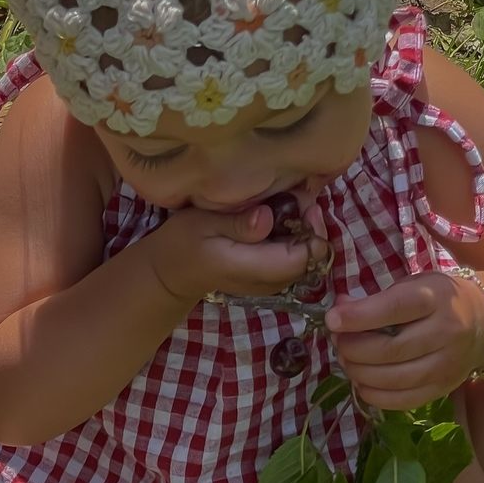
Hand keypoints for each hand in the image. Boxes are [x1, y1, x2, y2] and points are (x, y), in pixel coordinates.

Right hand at [146, 202, 330, 302]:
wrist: (171, 273)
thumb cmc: (183, 244)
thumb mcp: (202, 224)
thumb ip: (237, 224)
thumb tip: (267, 219)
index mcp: (251, 269)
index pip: (303, 258)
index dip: (312, 229)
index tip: (302, 203)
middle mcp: (266, 282)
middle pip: (311, 259)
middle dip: (310, 227)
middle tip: (296, 198)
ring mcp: (268, 284)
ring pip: (305, 259)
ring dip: (302, 231)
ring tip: (286, 205)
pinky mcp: (267, 279)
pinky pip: (293, 259)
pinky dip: (293, 238)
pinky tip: (277, 221)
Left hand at [323, 272, 483, 409]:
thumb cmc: (438, 301)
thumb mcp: (413, 287)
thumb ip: (375, 299)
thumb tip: (337, 310)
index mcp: (436, 298)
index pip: (394, 308)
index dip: (358, 317)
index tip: (332, 320)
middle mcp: (446, 332)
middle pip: (388, 349)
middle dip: (352, 348)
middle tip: (338, 342)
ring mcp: (445, 365)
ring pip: (391, 378)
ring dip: (358, 372)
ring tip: (347, 360)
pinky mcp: (442, 389)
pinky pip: (400, 400)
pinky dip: (372, 394)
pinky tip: (362, 382)